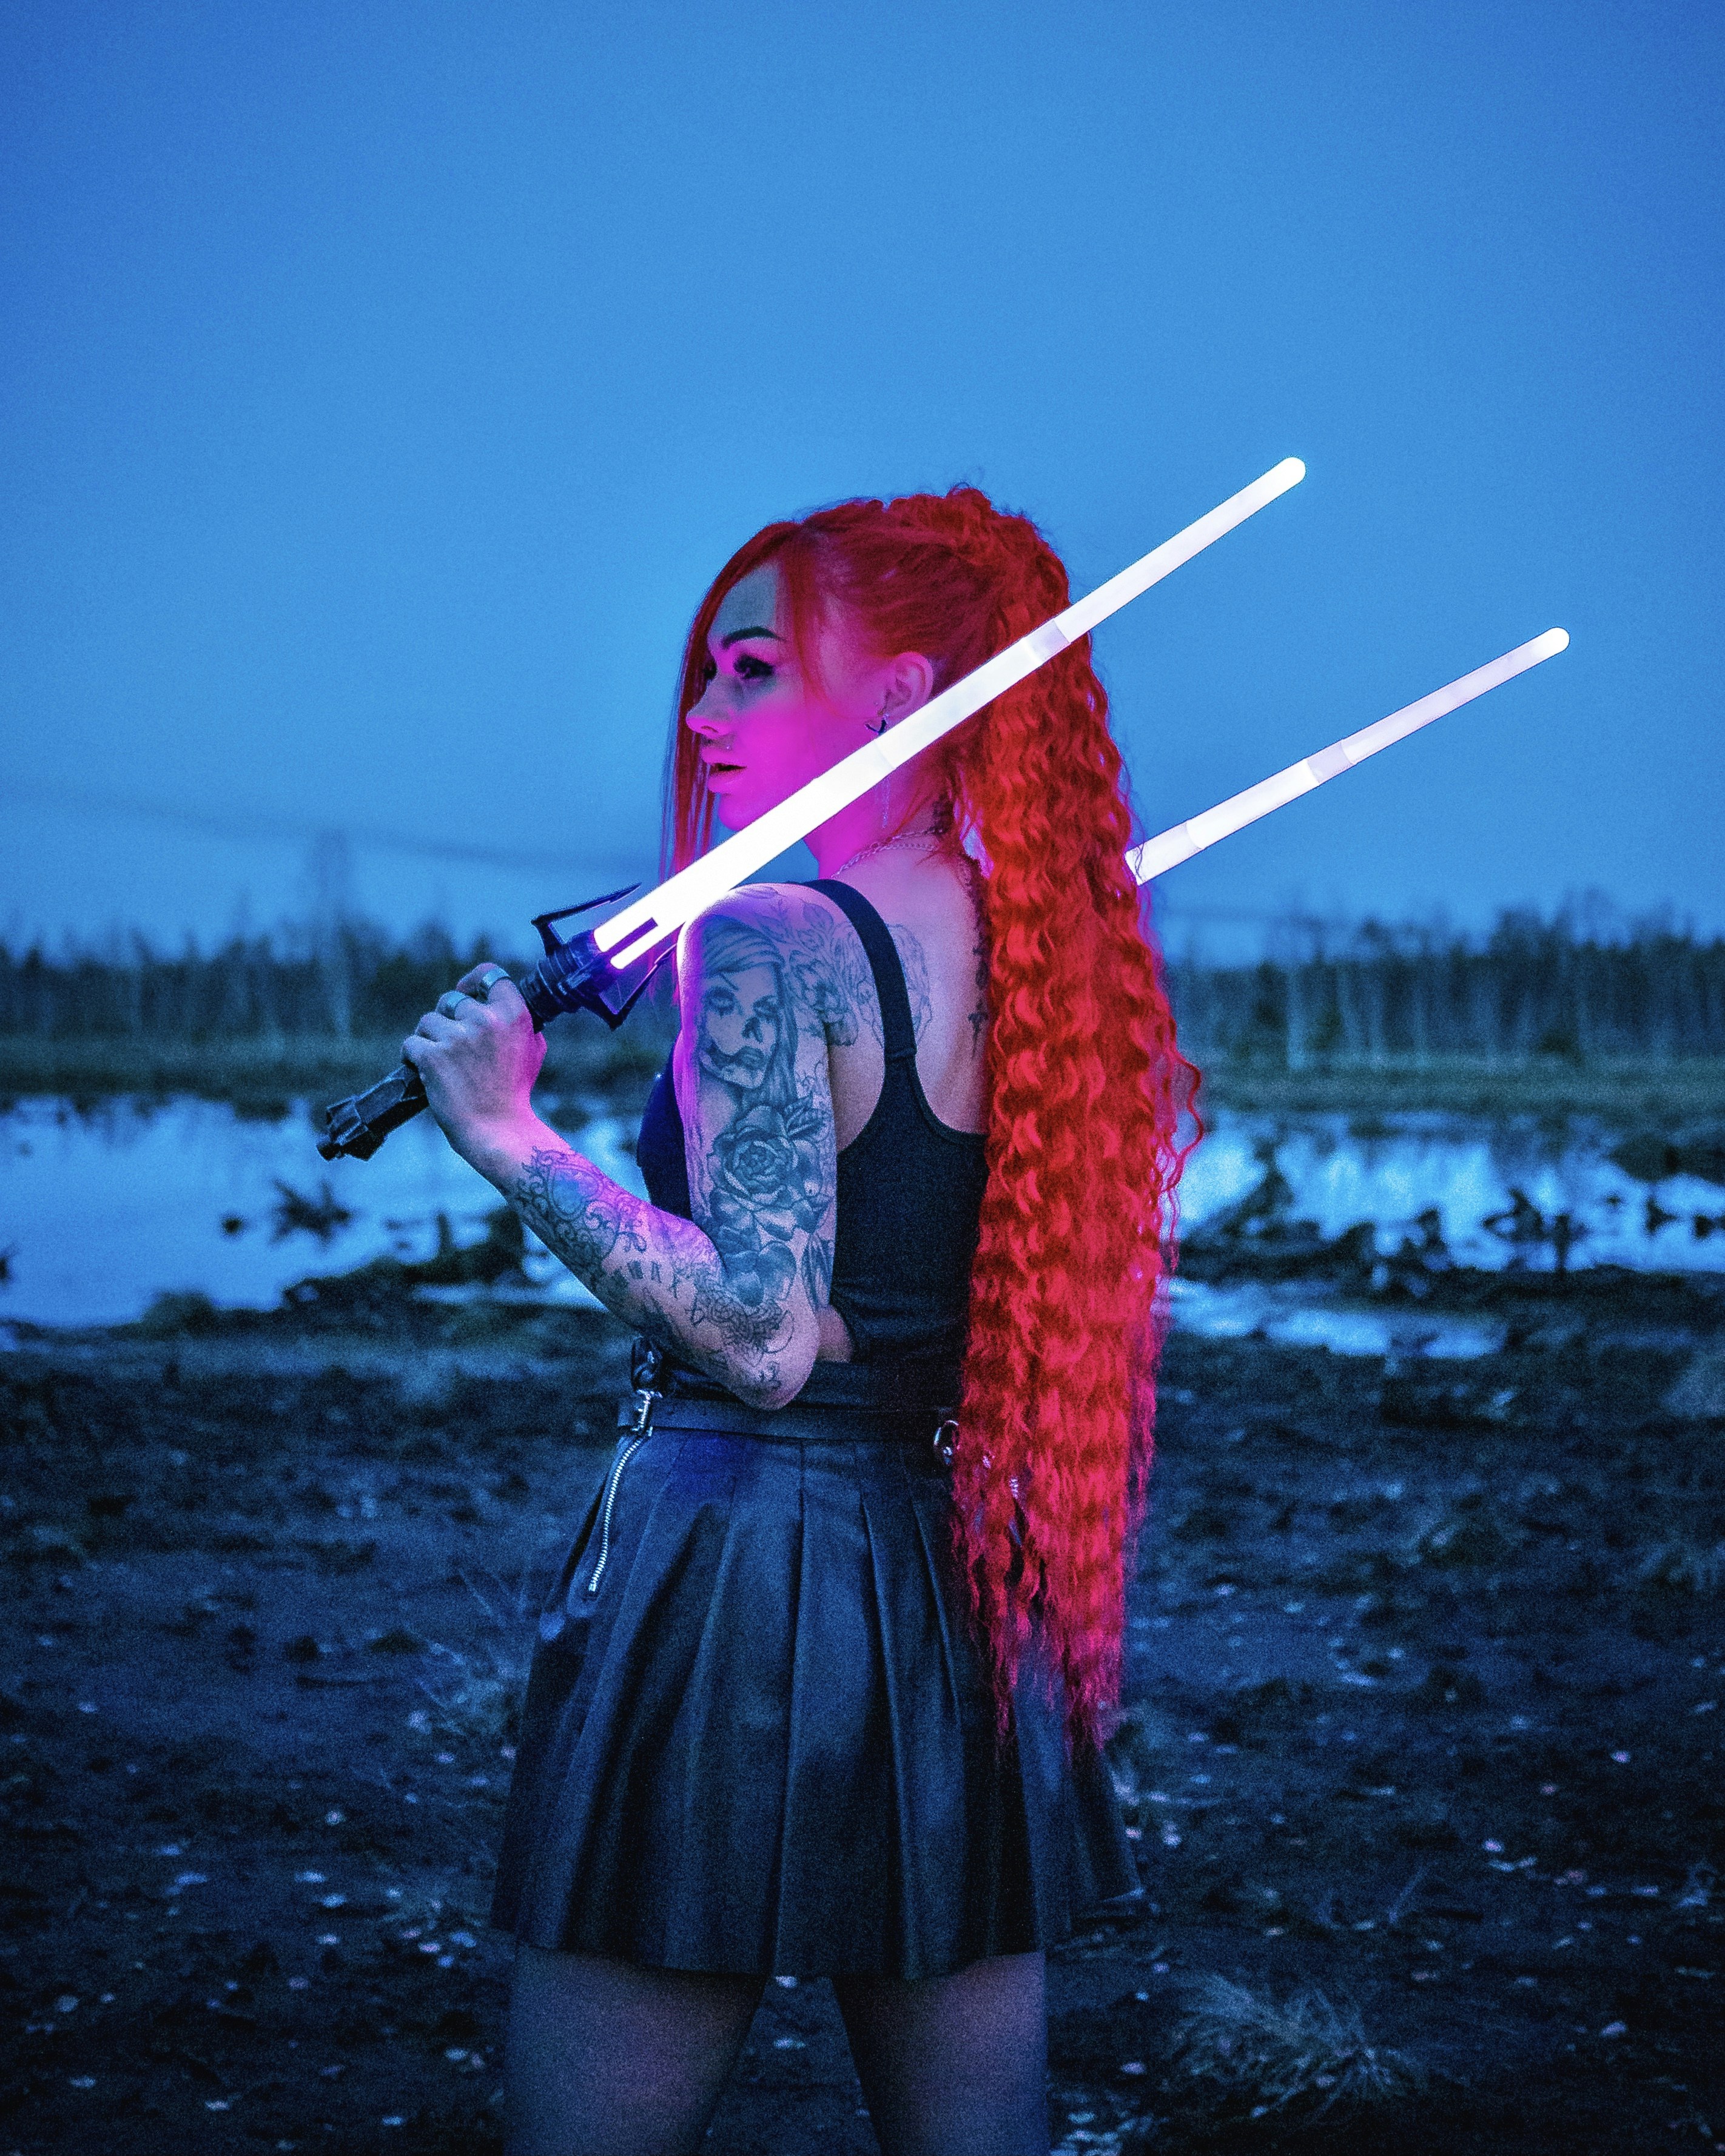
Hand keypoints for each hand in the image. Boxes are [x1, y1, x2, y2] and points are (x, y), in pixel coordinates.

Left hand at [402, 963, 546, 1171]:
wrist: (498, 1130)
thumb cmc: (514, 1093)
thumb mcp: (533, 1051)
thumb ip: (519, 1023)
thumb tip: (499, 1004)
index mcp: (514, 1015)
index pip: (490, 975)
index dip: (473, 980)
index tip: (465, 990)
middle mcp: (485, 1020)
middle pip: (451, 999)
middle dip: (447, 1018)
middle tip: (451, 1043)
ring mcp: (456, 1038)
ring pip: (427, 1021)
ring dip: (428, 1038)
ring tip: (439, 1061)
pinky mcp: (432, 1057)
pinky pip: (411, 1044)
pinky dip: (413, 1057)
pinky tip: (423, 1070)